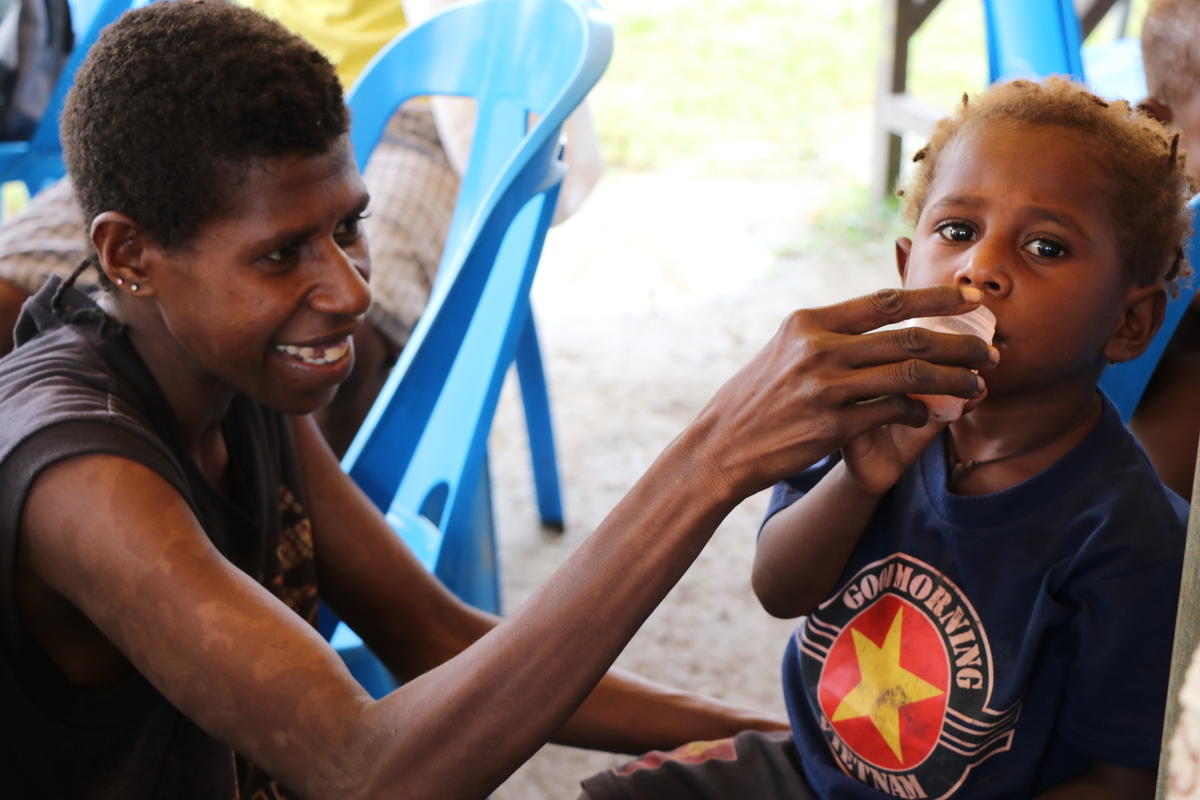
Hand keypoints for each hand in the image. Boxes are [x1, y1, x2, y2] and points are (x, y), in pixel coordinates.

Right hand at [688, 285, 991, 501]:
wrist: (720, 448)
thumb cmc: (756, 399)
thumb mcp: (784, 351)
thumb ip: (828, 335)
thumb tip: (879, 322)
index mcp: (808, 323)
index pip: (886, 300)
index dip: (936, 297)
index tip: (972, 296)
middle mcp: (818, 349)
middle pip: (908, 336)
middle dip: (961, 342)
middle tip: (992, 349)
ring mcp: (825, 388)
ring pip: (911, 375)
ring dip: (953, 380)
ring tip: (978, 384)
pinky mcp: (831, 427)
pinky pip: (893, 413)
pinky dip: (920, 412)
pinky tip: (930, 413)